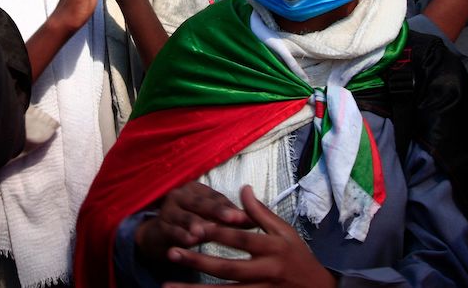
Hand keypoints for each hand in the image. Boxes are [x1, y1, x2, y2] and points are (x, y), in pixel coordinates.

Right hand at [135, 181, 252, 264]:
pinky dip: (181, 235)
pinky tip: (189, 241)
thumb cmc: (192, 222)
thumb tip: (257, 220)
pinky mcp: (160, 226)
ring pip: (185, 216)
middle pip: (201, 203)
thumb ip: (231, 217)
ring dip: (196, 223)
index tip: (247, 216)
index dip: (231, 206)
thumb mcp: (210, 218)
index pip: (216, 197)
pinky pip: (172, 231)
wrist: (161, 234)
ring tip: (206, 231)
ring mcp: (169, 210)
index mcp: (196, 189)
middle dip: (217, 211)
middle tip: (233, 219)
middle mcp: (181, 195)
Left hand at [163, 185, 335, 287]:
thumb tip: (243, 188)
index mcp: (272, 248)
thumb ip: (260, 212)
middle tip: (171, 253)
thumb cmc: (300, 257)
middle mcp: (265, 271)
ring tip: (167, 285)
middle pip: (227, 268)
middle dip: (197, 262)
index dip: (217, 233)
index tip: (194, 227)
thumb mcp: (285, 231)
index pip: (240, 239)